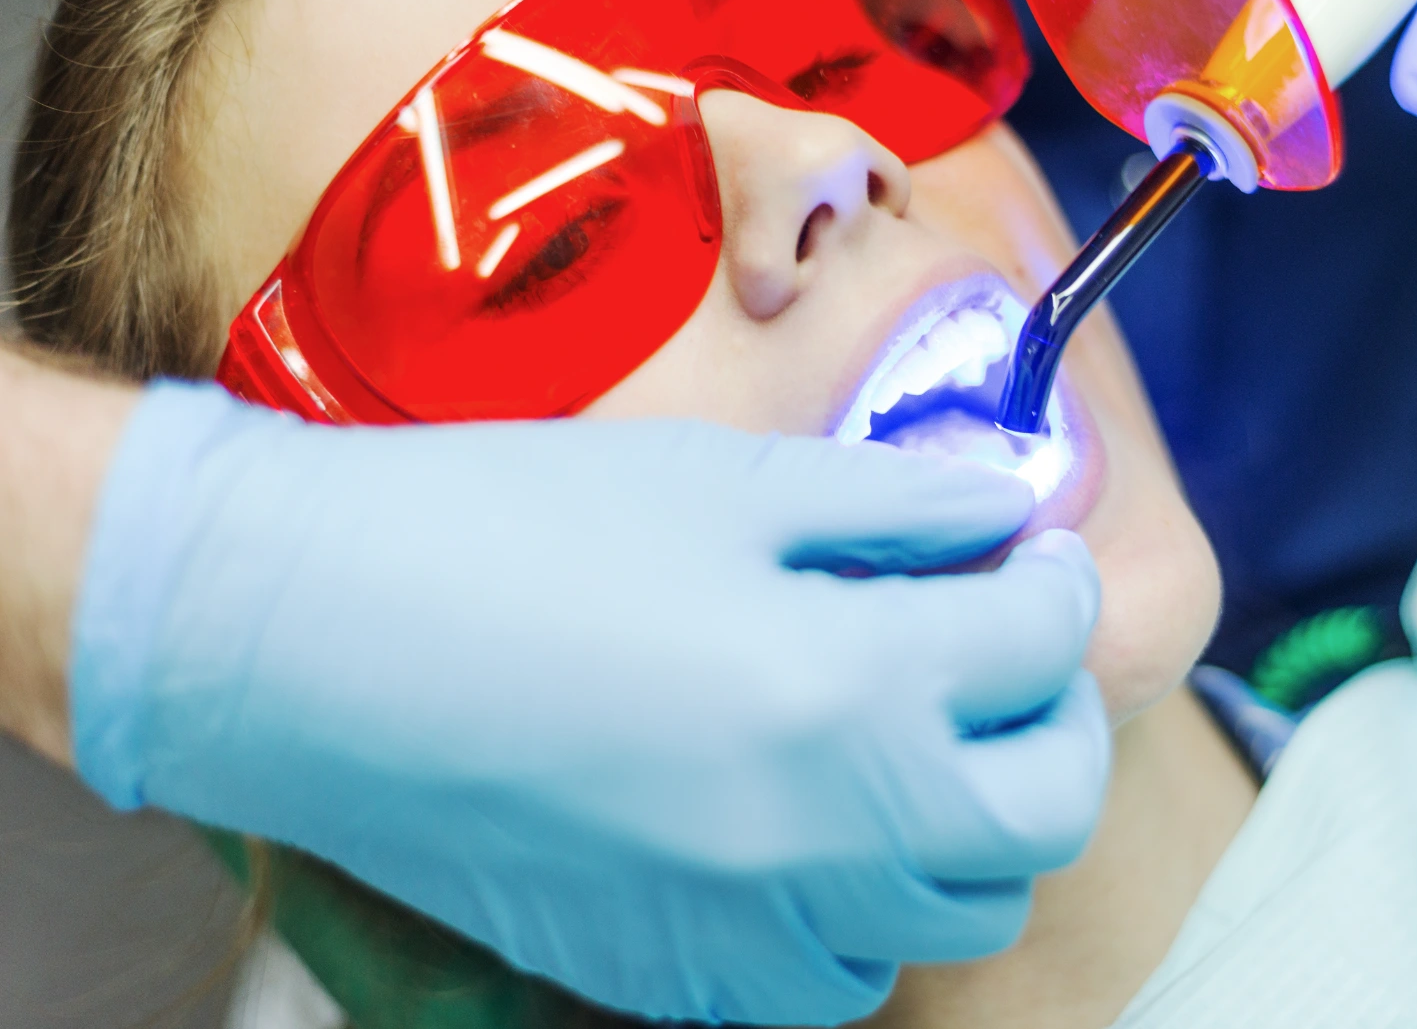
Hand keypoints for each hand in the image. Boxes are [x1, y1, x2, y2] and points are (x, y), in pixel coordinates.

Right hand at [71, 383, 1107, 1025]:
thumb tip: (1005, 510)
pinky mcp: (676, 978)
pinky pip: (841, 979)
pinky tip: (817, 829)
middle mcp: (830, 833)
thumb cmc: (511, 531)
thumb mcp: (724, 482)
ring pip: (958, 912)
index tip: (1030, 558)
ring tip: (918, 740)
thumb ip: (894, 503)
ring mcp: (755, 928)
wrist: (313, 646)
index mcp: (852, 683)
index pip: (1043, 647)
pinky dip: (868, 909)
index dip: (1056, 586)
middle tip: (1010, 654)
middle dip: (1058, 723)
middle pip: (1045, 813)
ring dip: (973, 822)